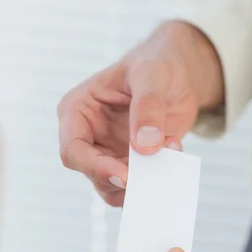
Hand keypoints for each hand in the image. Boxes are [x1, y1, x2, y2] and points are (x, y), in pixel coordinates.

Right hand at [58, 21, 222, 206]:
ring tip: (170, 150)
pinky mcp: (132, 163)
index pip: (73, 149)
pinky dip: (158, 177)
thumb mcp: (152, 75)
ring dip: (143, 180)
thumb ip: (147, 107)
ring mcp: (109, 153)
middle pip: (93, 174)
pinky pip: (140, 184)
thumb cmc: (156, 64)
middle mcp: (88, 137)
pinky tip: (175, 151)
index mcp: (77, 111)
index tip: (125, 176)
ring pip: (114, 188)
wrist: (179, 73)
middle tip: (153, 174)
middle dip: (124, 179)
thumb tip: (145, 146)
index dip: (95, 167)